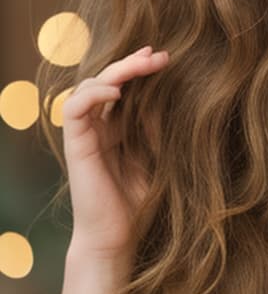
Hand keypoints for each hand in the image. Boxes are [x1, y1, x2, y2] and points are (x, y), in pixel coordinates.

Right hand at [61, 46, 169, 262]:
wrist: (117, 239)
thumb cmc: (138, 203)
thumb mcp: (156, 158)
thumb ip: (155, 129)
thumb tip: (166, 97)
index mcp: (116, 128)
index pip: (122, 87)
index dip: (139, 69)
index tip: (164, 58)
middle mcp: (98, 127)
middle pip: (107, 79)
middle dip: (132, 63)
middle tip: (160, 55)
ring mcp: (85, 135)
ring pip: (89, 86)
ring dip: (116, 70)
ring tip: (143, 65)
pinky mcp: (76, 146)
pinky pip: (75, 109)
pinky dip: (94, 93)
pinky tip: (117, 91)